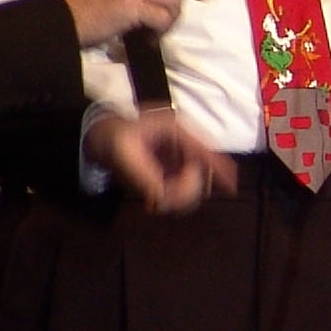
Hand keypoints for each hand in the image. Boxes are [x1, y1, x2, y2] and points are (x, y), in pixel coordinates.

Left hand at [86, 110, 240, 212]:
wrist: (97, 133)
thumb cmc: (112, 136)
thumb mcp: (124, 154)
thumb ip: (144, 177)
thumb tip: (163, 198)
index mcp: (176, 131)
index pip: (205, 151)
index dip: (221, 169)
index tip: (232, 188)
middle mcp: (182, 144)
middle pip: (201, 172)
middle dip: (187, 189)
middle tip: (161, 198)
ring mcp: (178, 156)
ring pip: (192, 182)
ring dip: (178, 195)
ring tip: (153, 197)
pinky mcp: (171, 168)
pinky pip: (180, 186)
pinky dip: (171, 196)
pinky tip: (154, 196)